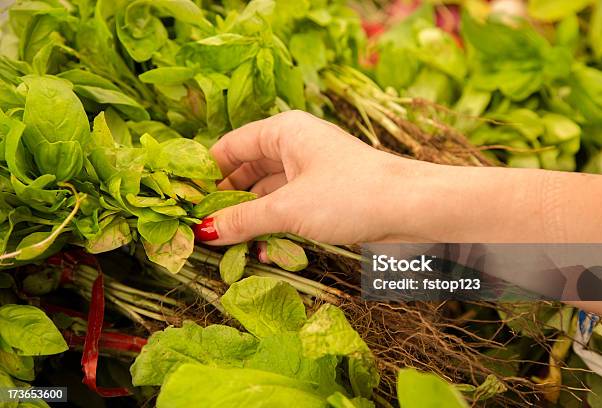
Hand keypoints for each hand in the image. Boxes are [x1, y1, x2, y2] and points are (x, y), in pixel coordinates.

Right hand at [203, 110, 430, 244]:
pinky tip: (265, 254)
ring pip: (267, 194)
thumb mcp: (288, 209)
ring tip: (230, 249)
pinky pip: (288, 209)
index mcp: (283, 131)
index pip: (230, 147)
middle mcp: (295, 146)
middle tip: (203, 232)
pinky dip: (275, 229)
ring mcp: (311, 172)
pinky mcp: (325, 196)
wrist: (413, 209)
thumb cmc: (350, 194)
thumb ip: (242, 221)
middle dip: (227, 203)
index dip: (205, 173)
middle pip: (246, 172)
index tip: (183, 201)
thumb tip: (202, 232)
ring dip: (251, 222)